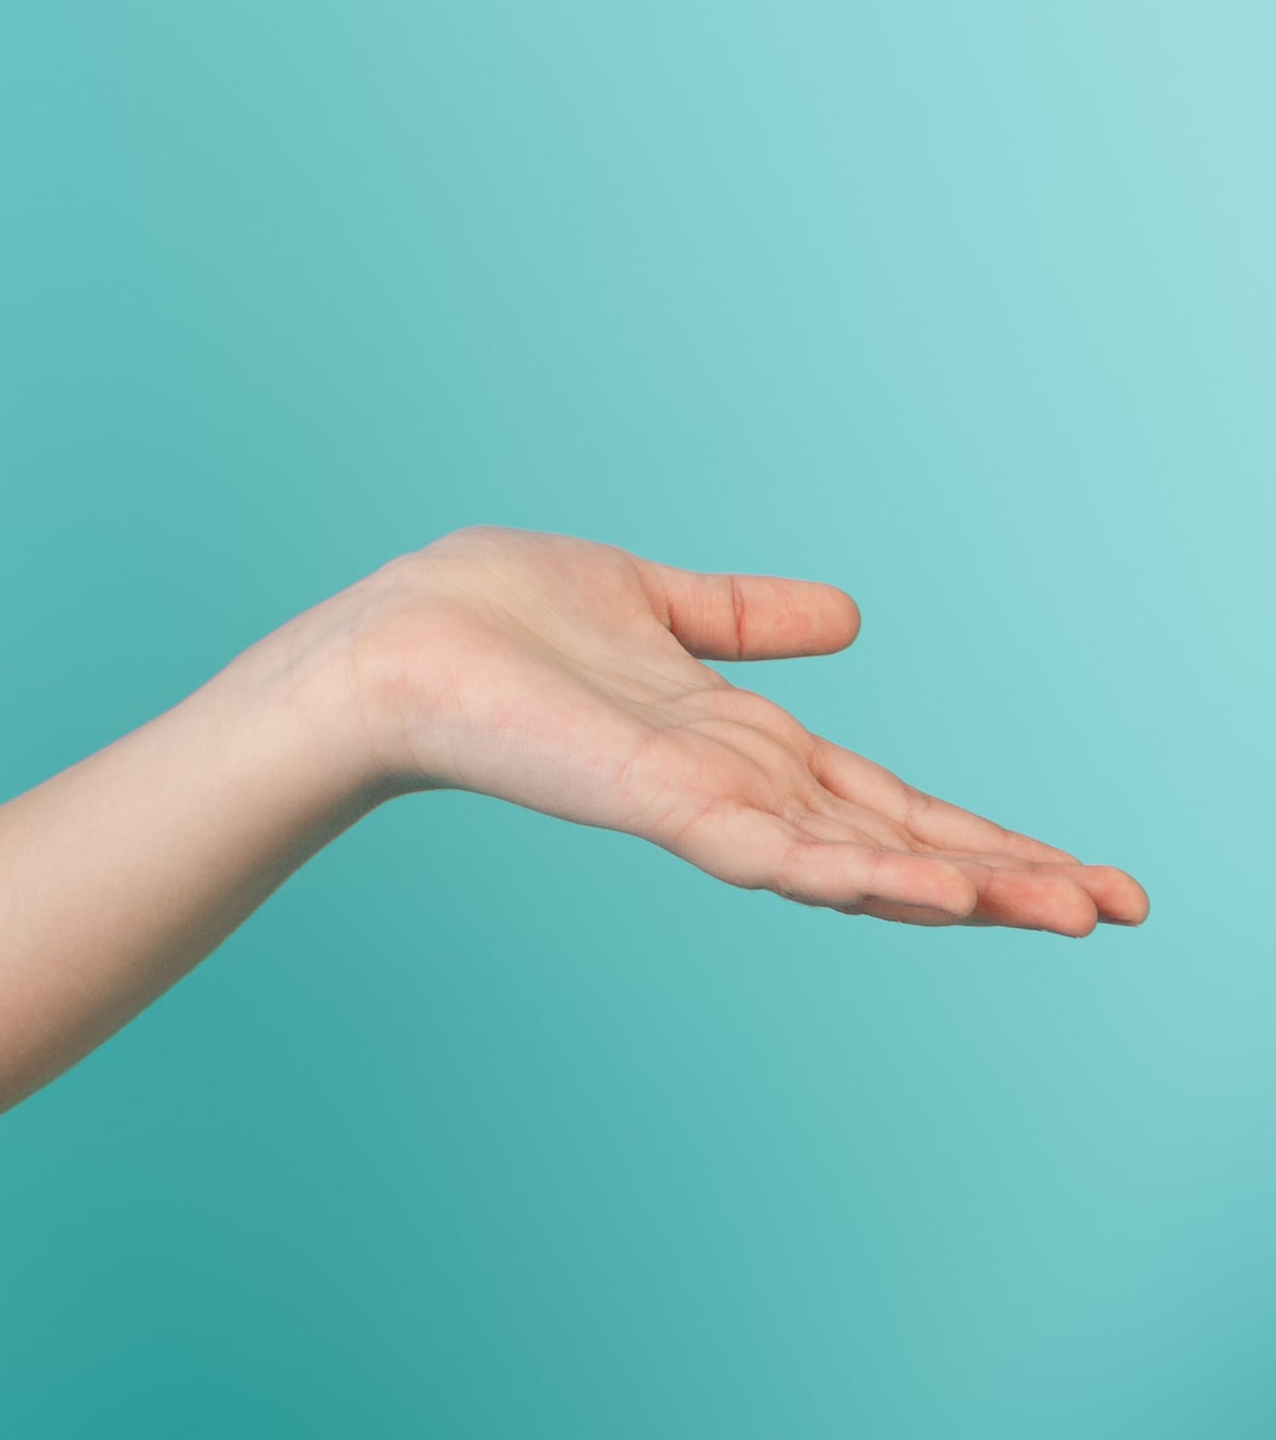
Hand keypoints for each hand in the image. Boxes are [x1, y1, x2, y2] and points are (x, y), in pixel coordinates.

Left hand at [328, 526, 1145, 932]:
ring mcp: (700, 802)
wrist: (389, 638)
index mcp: (741, 743)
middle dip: (1010, 878)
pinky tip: (931, 888)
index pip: (890, 800)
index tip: (1089, 872)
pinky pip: (771, 848)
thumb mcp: (650, 600)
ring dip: (961, 884)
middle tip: (1122, 910)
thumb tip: (848, 614)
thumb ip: (742, 618)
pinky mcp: (656, 802)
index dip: (988, 834)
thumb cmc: (489, 615)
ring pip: (855, 859)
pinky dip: (853, 868)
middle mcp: (735, 785)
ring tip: (1065, 911)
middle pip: (899, 842)